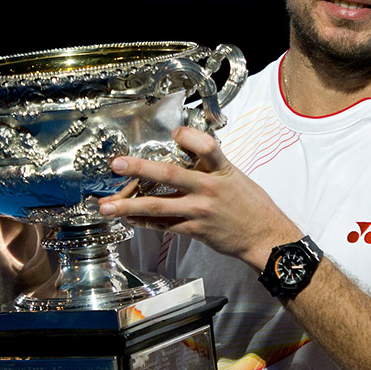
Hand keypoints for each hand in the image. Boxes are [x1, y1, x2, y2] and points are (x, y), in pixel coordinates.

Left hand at [98, 126, 301, 269]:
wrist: (264, 237)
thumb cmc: (251, 205)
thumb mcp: (235, 176)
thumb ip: (211, 166)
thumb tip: (185, 152)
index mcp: (222, 170)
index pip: (205, 146)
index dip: (187, 136)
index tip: (174, 132)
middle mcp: (208, 188)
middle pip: (169, 175)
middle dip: (139, 168)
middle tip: (116, 165)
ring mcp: (200, 211)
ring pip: (157, 206)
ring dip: (128, 206)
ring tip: (106, 206)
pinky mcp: (195, 230)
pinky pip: (164, 225)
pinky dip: (144, 222)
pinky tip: (129, 219)